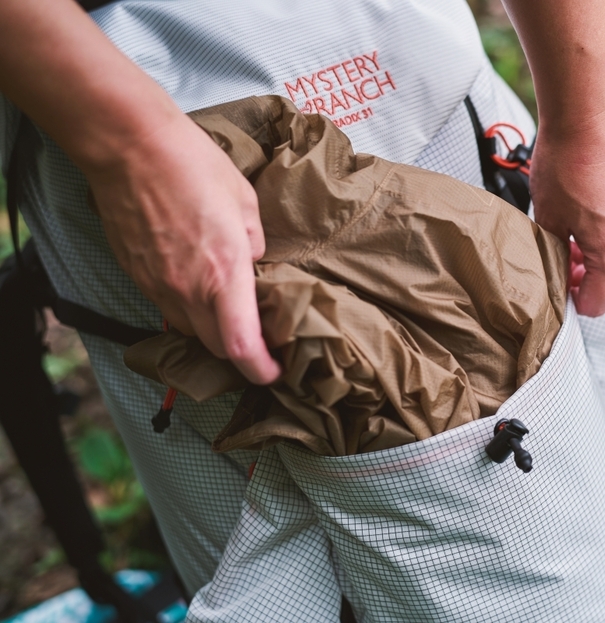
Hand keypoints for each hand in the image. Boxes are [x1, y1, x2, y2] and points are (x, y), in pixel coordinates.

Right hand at [87, 113, 280, 384]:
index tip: (275, 371)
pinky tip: (195, 283)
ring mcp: (157, 285)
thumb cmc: (194, 165)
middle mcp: (188, 290)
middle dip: (240, 353)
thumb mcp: (245, 202)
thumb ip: (255, 243)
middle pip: (215, 348)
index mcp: (224, 274)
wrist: (130, 146)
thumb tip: (253, 263)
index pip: (241, 346)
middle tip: (259, 341)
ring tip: (227, 310)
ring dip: (210, 329)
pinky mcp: (136, 275)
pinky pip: (166, 307)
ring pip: (188, 330)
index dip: (260, 369)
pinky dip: (186, 307)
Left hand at [531, 104, 604, 316]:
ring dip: (604, 252)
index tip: (560, 290)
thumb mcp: (548, 217)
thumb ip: (555, 254)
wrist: (587, 114)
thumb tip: (558, 271)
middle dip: (589, 278)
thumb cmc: (564, 163)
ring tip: (575, 232)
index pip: (599, 301)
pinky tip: (593, 207)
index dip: (575, 301)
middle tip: (563, 261)